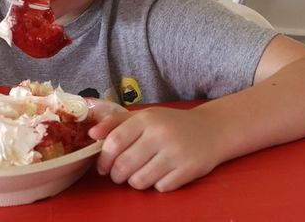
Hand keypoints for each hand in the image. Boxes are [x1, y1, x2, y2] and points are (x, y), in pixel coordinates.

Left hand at [91, 106, 227, 191]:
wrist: (212, 130)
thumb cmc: (172, 124)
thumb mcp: (147, 116)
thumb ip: (117, 122)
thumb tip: (92, 133)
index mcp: (148, 118)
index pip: (114, 142)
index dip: (103, 159)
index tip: (104, 166)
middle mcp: (162, 134)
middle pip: (124, 165)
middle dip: (117, 175)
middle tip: (120, 174)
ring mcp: (176, 152)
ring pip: (139, 180)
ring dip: (135, 182)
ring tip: (141, 174)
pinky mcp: (189, 169)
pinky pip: (160, 187)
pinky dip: (157, 185)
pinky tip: (162, 175)